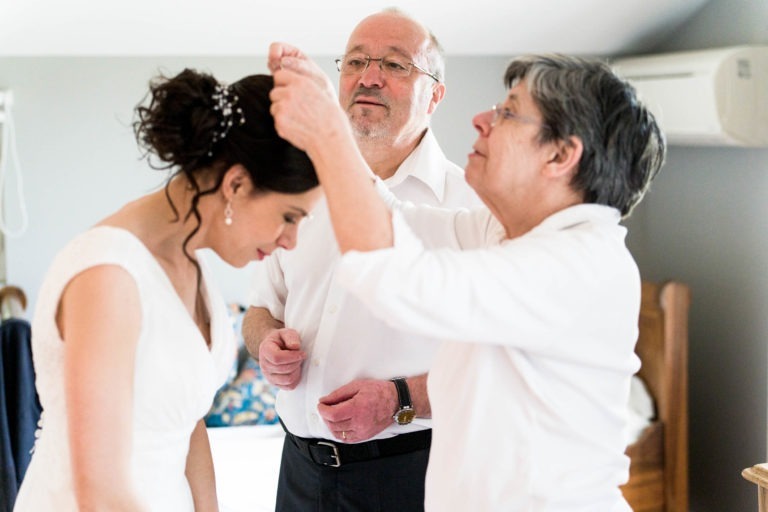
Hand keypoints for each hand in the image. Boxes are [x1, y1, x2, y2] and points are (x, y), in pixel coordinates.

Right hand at [257, 328, 305, 389]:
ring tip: (298, 363)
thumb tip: (295, 347)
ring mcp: (268, 376)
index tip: (302, 353)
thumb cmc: (282, 339)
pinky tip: (296, 370)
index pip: (277, 358)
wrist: (275, 347)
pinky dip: (296, 379)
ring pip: (287, 379)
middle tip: (301, 356)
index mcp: (265, 350)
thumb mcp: (286, 332)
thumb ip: (291, 337)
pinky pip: (289, 386)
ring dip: (297, 371)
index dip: (292, 357)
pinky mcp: (275, 384)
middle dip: (296, 362)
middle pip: (283, 369)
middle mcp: (264, 365)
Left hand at [268, 41, 348, 156]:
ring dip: (282, 113)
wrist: (331, 139)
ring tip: (299, 120)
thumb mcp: (320, 93)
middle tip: (294, 109)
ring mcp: (283, 108)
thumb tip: (291, 87)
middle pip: (274, 92)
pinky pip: (276, 121)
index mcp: (301, 82)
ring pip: (274, 107)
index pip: (279, 75)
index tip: (287, 91)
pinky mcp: (279, 122)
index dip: (282, 84)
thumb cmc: (331, 120)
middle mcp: (290, 93)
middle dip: (281, 100)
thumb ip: (302, 88)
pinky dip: (284, 125)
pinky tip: (297, 128)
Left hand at [317, 379, 397, 442]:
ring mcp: (362, 431)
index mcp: (357, 408)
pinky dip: (339, 433)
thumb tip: (325, 400)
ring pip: (338, 434)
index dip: (322, 410)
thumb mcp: (357, 386)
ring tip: (332, 416)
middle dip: (325, 416)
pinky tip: (339, 425)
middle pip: (333, 425)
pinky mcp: (365, 436)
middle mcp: (359, 422)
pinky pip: (347, 439)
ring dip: (331, 425)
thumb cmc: (378, 391)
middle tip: (326, 408)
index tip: (321, 405)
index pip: (332, 415)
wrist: (395, 401)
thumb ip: (339, 394)